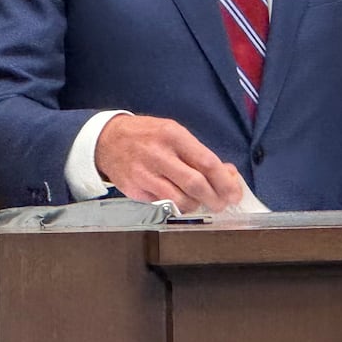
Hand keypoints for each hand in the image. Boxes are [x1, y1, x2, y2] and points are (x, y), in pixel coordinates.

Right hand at [94, 114, 244, 211]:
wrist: (107, 140)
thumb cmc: (146, 136)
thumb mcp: (174, 133)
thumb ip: (199, 153)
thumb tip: (227, 173)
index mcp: (173, 135)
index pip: (206, 162)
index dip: (225, 181)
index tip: (235, 192)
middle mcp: (159, 154)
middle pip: (195, 184)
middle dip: (215, 198)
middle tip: (223, 204)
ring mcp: (145, 174)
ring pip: (180, 199)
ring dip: (198, 205)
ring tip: (203, 202)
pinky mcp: (136, 190)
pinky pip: (165, 204)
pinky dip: (179, 207)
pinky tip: (184, 202)